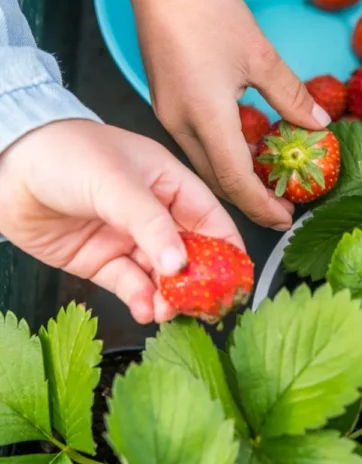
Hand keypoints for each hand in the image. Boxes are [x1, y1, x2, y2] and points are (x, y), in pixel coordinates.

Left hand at [0, 120, 242, 323]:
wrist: (7, 166)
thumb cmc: (64, 154)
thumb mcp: (117, 183)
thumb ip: (152, 225)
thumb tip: (181, 265)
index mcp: (168, 183)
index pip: (211, 219)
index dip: (228, 249)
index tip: (237, 279)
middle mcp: (152, 213)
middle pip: (190, 253)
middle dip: (199, 281)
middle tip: (205, 306)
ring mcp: (127, 239)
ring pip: (161, 276)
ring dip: (168, 296)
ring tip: (167, 310)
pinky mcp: (101, 262)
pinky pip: (129, 286)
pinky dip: (140, 301)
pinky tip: (145, 309)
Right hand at [128, 0, 329, 230]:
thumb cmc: (210, 10)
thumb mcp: (261, 55)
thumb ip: (291, 95)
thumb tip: (319, 124)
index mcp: (206, 117)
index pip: (235, 180)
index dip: (261, 204)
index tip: (285, 218)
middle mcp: (180, 123)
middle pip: (215, 180)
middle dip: (248, 199)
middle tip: (280, 206)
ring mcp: (168, 113)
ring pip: (202, 163)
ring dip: (233, 178)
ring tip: (266, 182)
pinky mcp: (165, 101)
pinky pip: (194, 143)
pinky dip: (220, 154)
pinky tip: (242, 148)